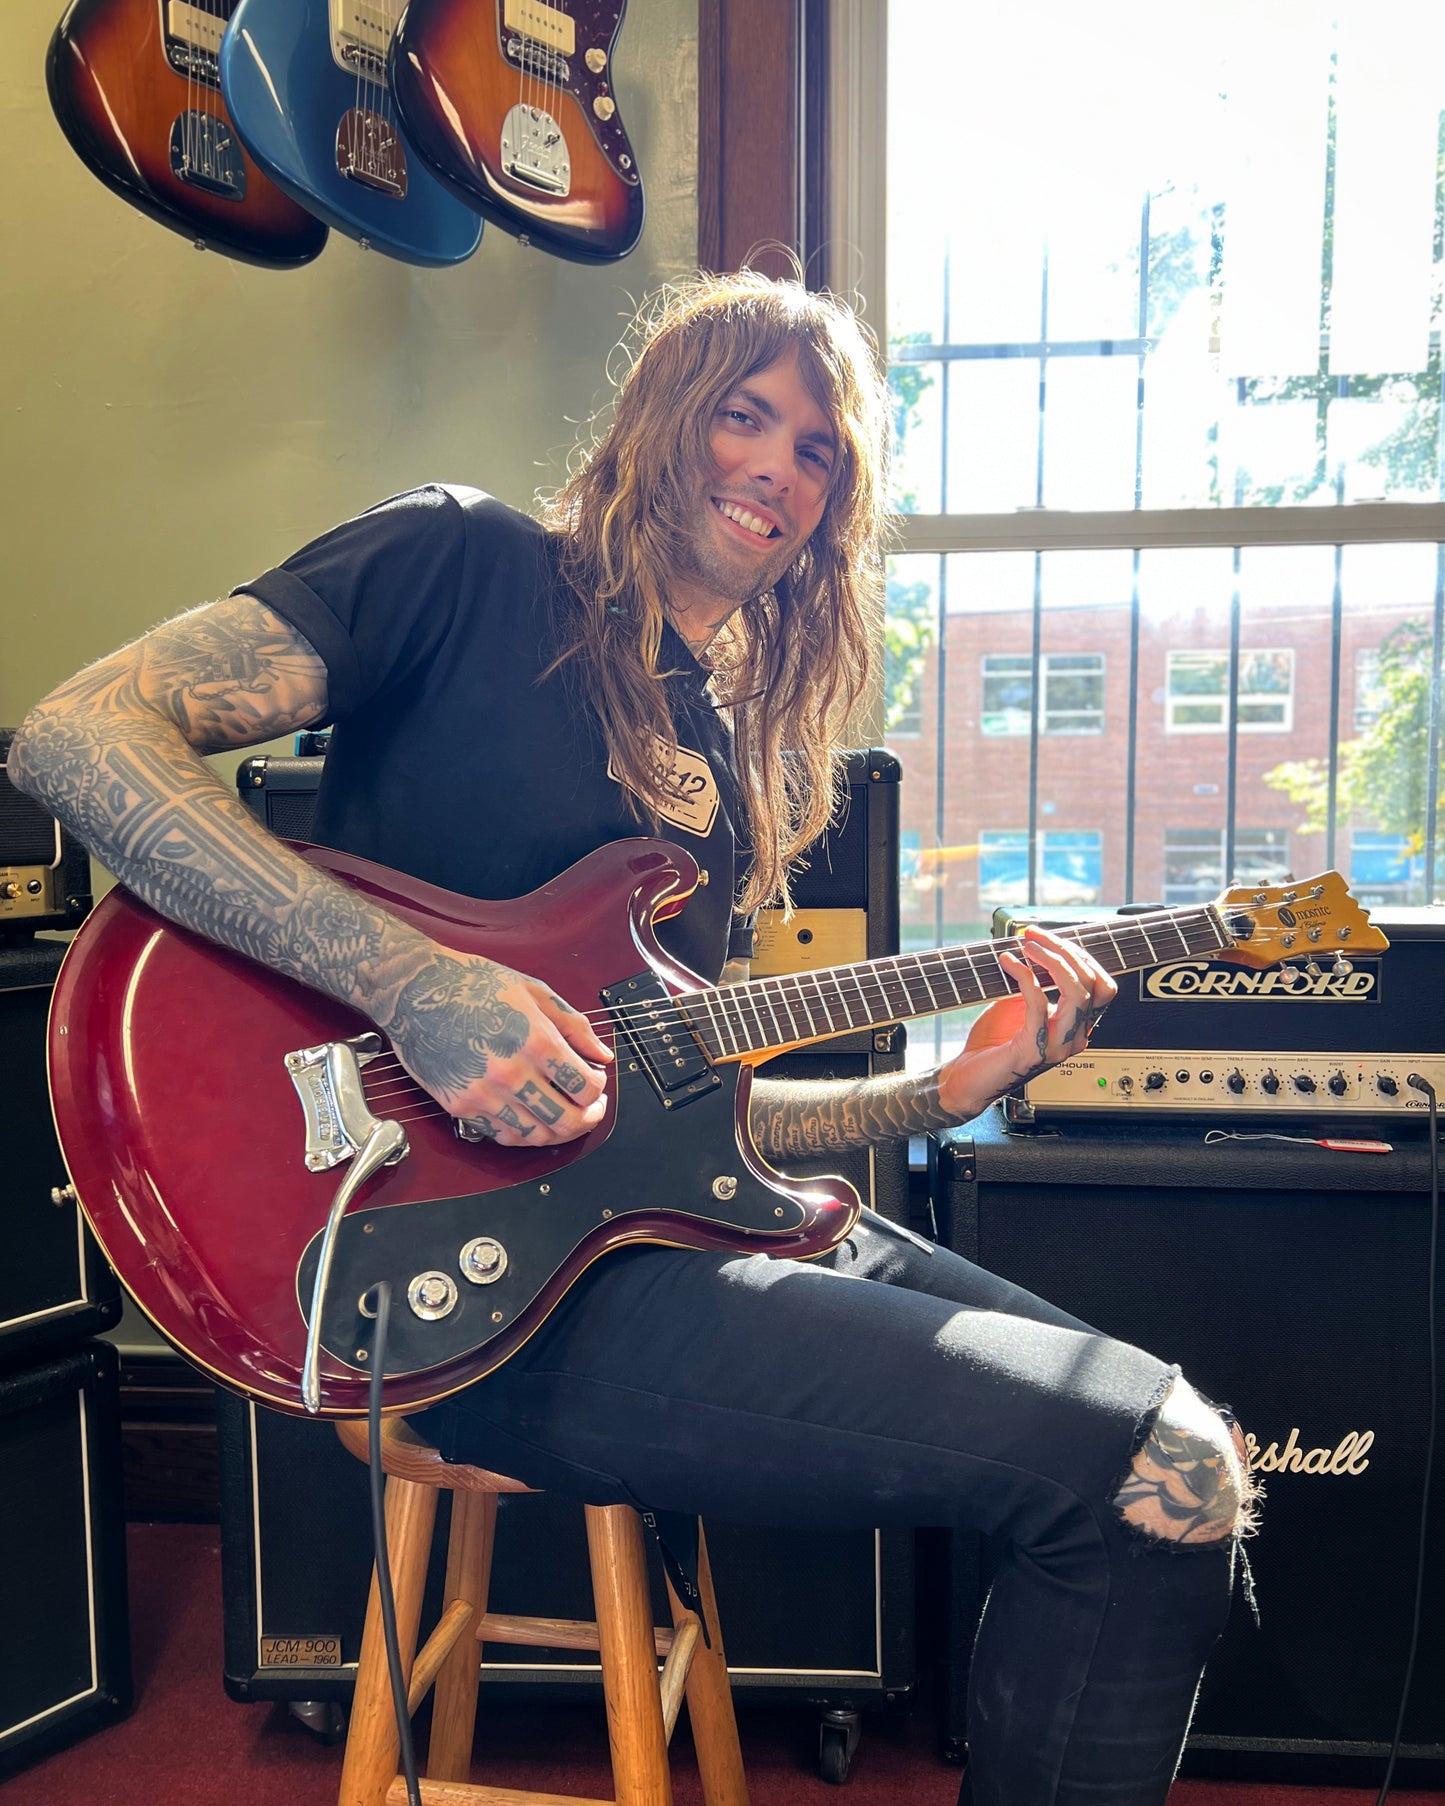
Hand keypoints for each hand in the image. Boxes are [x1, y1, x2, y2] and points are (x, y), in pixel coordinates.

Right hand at [383, 946, 611, 1146]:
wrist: (416, 990)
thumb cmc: (472, 983)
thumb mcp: (533, 991)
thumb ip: (573, 1025)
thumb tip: (601, 1053)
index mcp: (536, 1041)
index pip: (585, 1087)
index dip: (599, 1088)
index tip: (595, 1080)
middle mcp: (512, 1073)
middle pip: (567, 1120)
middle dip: (588, 1118)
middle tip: (591, 1109)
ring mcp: (484, 1094)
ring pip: (536, 1135)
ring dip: (558, 1130)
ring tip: (564, 1115)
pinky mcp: (461, 1106)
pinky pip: (503, 1135)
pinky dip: (525, 1134)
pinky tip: (532, 1119)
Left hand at [936, 926, 1115, 1119]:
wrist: (968, 1079)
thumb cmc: (992, 1043)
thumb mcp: (1019, 1003)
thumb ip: (1036, 981)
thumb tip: (1037, 946)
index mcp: (1076, 1026)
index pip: (1102, 986)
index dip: (1082, 957)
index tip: (1052, 938)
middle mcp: (1074, 1038)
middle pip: (1091, 983)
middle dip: (1064, 951)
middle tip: (1035, 936)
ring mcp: (1057, 1046)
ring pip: (1076, 992)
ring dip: (1051, 960)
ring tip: (1027, 945)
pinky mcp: (1034, 1050)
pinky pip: (1038, 1003)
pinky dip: (1024, 976)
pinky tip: (1008, 963)